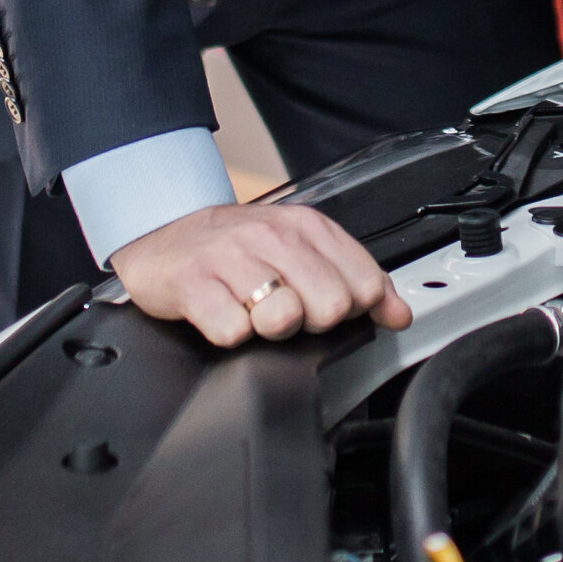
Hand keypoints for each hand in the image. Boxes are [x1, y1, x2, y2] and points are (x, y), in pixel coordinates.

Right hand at [109, 199, 416, 347]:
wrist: (163, 236)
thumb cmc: (235, 249)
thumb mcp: (301, 251)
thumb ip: (355, 279)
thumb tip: (399, 313)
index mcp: (306, 226)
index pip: (363, 283)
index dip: (352, 308)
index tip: (326, 305)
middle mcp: (271, 235)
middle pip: (331, 306)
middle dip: (311, 321)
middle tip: (285, 310)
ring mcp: (231, 257)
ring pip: (285, 317)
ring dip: (270, 329)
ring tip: (252, 313)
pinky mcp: (193, 283)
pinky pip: (233, 331)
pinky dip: (229, 335)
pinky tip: (222, 316)